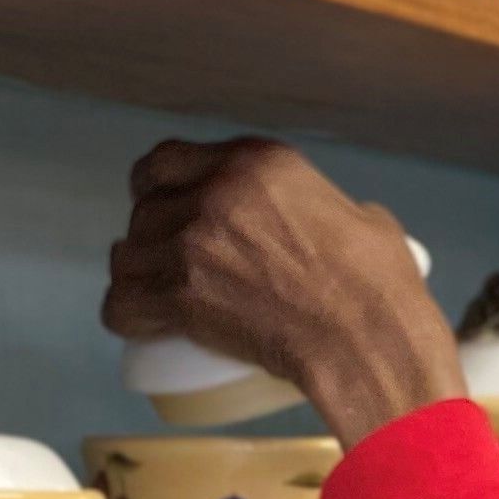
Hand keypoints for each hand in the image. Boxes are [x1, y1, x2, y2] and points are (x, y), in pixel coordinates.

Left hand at [103, 138, 464, 448]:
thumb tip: (328, 219)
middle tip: (164, 263)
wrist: (365, 339)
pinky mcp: (181, 297)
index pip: (167, 159)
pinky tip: (133, 322)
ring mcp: (193, 244)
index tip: (158, 203)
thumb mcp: (359, 217)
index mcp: (255, 162)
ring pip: (127, 257)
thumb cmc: (377, 287)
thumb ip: (330, 206)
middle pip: (144, 210)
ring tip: (150, 295)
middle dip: (148, 237)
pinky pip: (121, 305)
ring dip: (134, 276)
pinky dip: (124, 316)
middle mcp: (215, 193)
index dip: (154, 185)